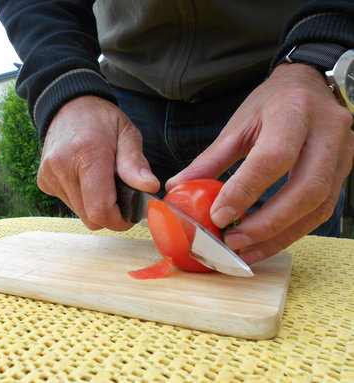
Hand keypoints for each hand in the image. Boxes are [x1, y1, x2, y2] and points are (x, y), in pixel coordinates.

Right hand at [37, 95, 159, 229]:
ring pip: (80, 214)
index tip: (132, 212)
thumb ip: (136, 162)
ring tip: (103, 182)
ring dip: (95, 206)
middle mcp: (63, 167)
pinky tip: (86, 179)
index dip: (120, 220)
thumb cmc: (101, 119)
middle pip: (90, 218)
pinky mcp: (44, 181)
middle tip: (121, 196)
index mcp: (87, 154)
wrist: (67, 105)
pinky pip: (69, 204)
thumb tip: (149, 187)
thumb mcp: (127, 133)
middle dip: (111, 215)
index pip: (100, 209)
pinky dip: (82, 199)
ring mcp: (50, 176)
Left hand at [167, 63, 353, 263]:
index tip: (218, 216)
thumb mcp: (237, 125)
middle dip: (268, 223)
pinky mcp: (344, 171)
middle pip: (306, 189)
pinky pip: (322, 210)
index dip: (245, 191)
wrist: (309, 86)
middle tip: (233, 241)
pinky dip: (293, 231)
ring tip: (246, 250)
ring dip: (281, 236)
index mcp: (294, 111)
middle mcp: (327, 132)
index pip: (273, 157)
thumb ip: (210, 159)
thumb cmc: (270, 103)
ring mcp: (343, 153)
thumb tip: (177, 187)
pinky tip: (266, 242)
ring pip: (318, 206)